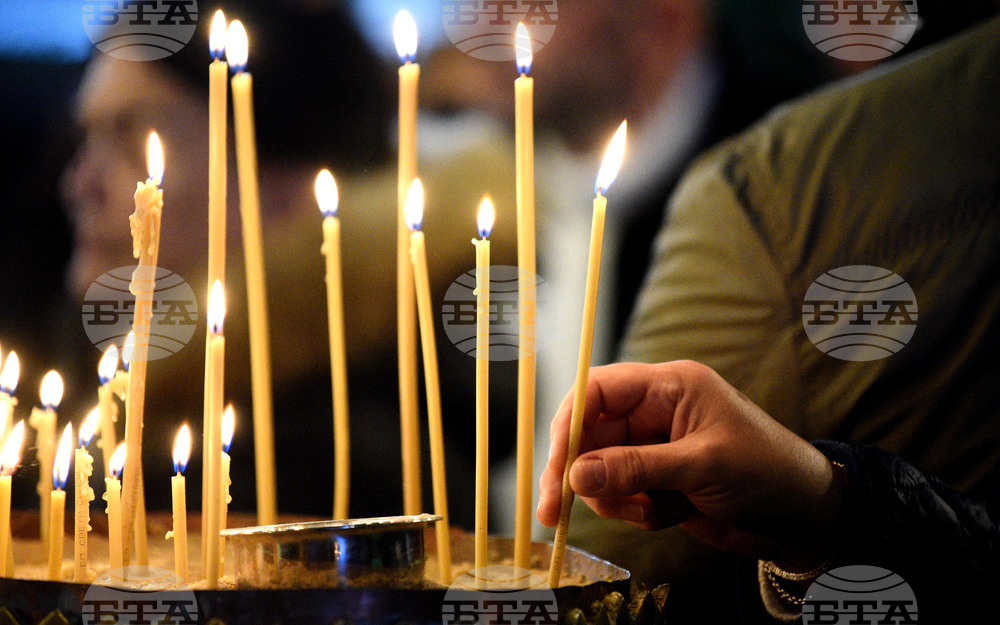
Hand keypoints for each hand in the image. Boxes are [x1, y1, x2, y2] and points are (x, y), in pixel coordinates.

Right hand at [536, 361, 845, 568]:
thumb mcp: (701, 466)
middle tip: (552, 509)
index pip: (597, 390)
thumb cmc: (767, 472)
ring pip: (600, 472)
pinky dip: (638, 513)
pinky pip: (622, 497)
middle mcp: (655, 413)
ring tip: (652, 512)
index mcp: (668, 387)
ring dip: (616, 499)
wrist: (805, 518)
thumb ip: (636, 469)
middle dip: (575, 473)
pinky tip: (673, 515)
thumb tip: (576, 476)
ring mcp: (655, 449)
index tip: (554, 463)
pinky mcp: (657, 482)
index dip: (568, 423)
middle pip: (588, 435)